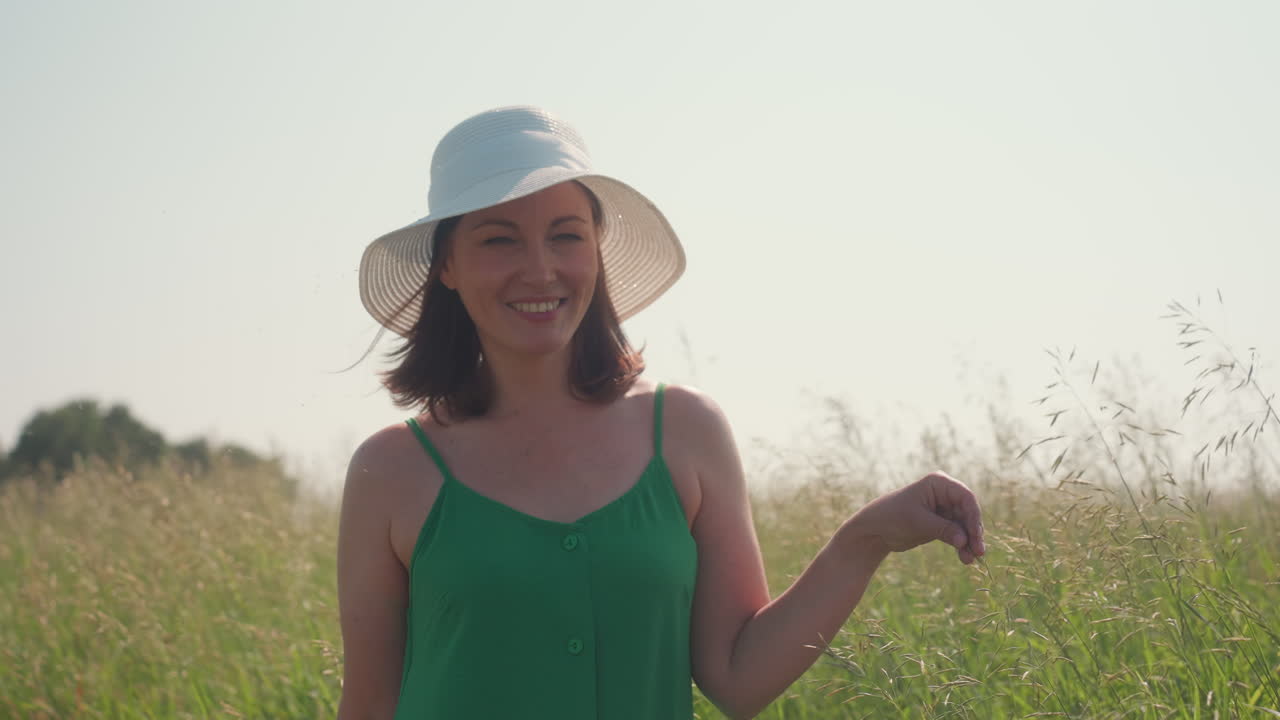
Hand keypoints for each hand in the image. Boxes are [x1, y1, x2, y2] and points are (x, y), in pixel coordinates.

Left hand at [843, 471, 985, 564]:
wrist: (874, 530)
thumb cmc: (893, 518)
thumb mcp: (918, 523)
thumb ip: (943, 529)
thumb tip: (965, 541)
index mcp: (938, 483)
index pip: (965, 497)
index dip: (973, 516)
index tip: (975, 535)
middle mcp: (944, 494)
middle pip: (968, 513)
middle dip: (973, 533)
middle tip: (979, 552)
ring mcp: (944, 509)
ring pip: (964, 526)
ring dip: (969, 542)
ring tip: (971, 559)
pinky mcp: (941, 524)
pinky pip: (957, 534)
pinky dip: (961, 546)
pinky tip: (965, 559)